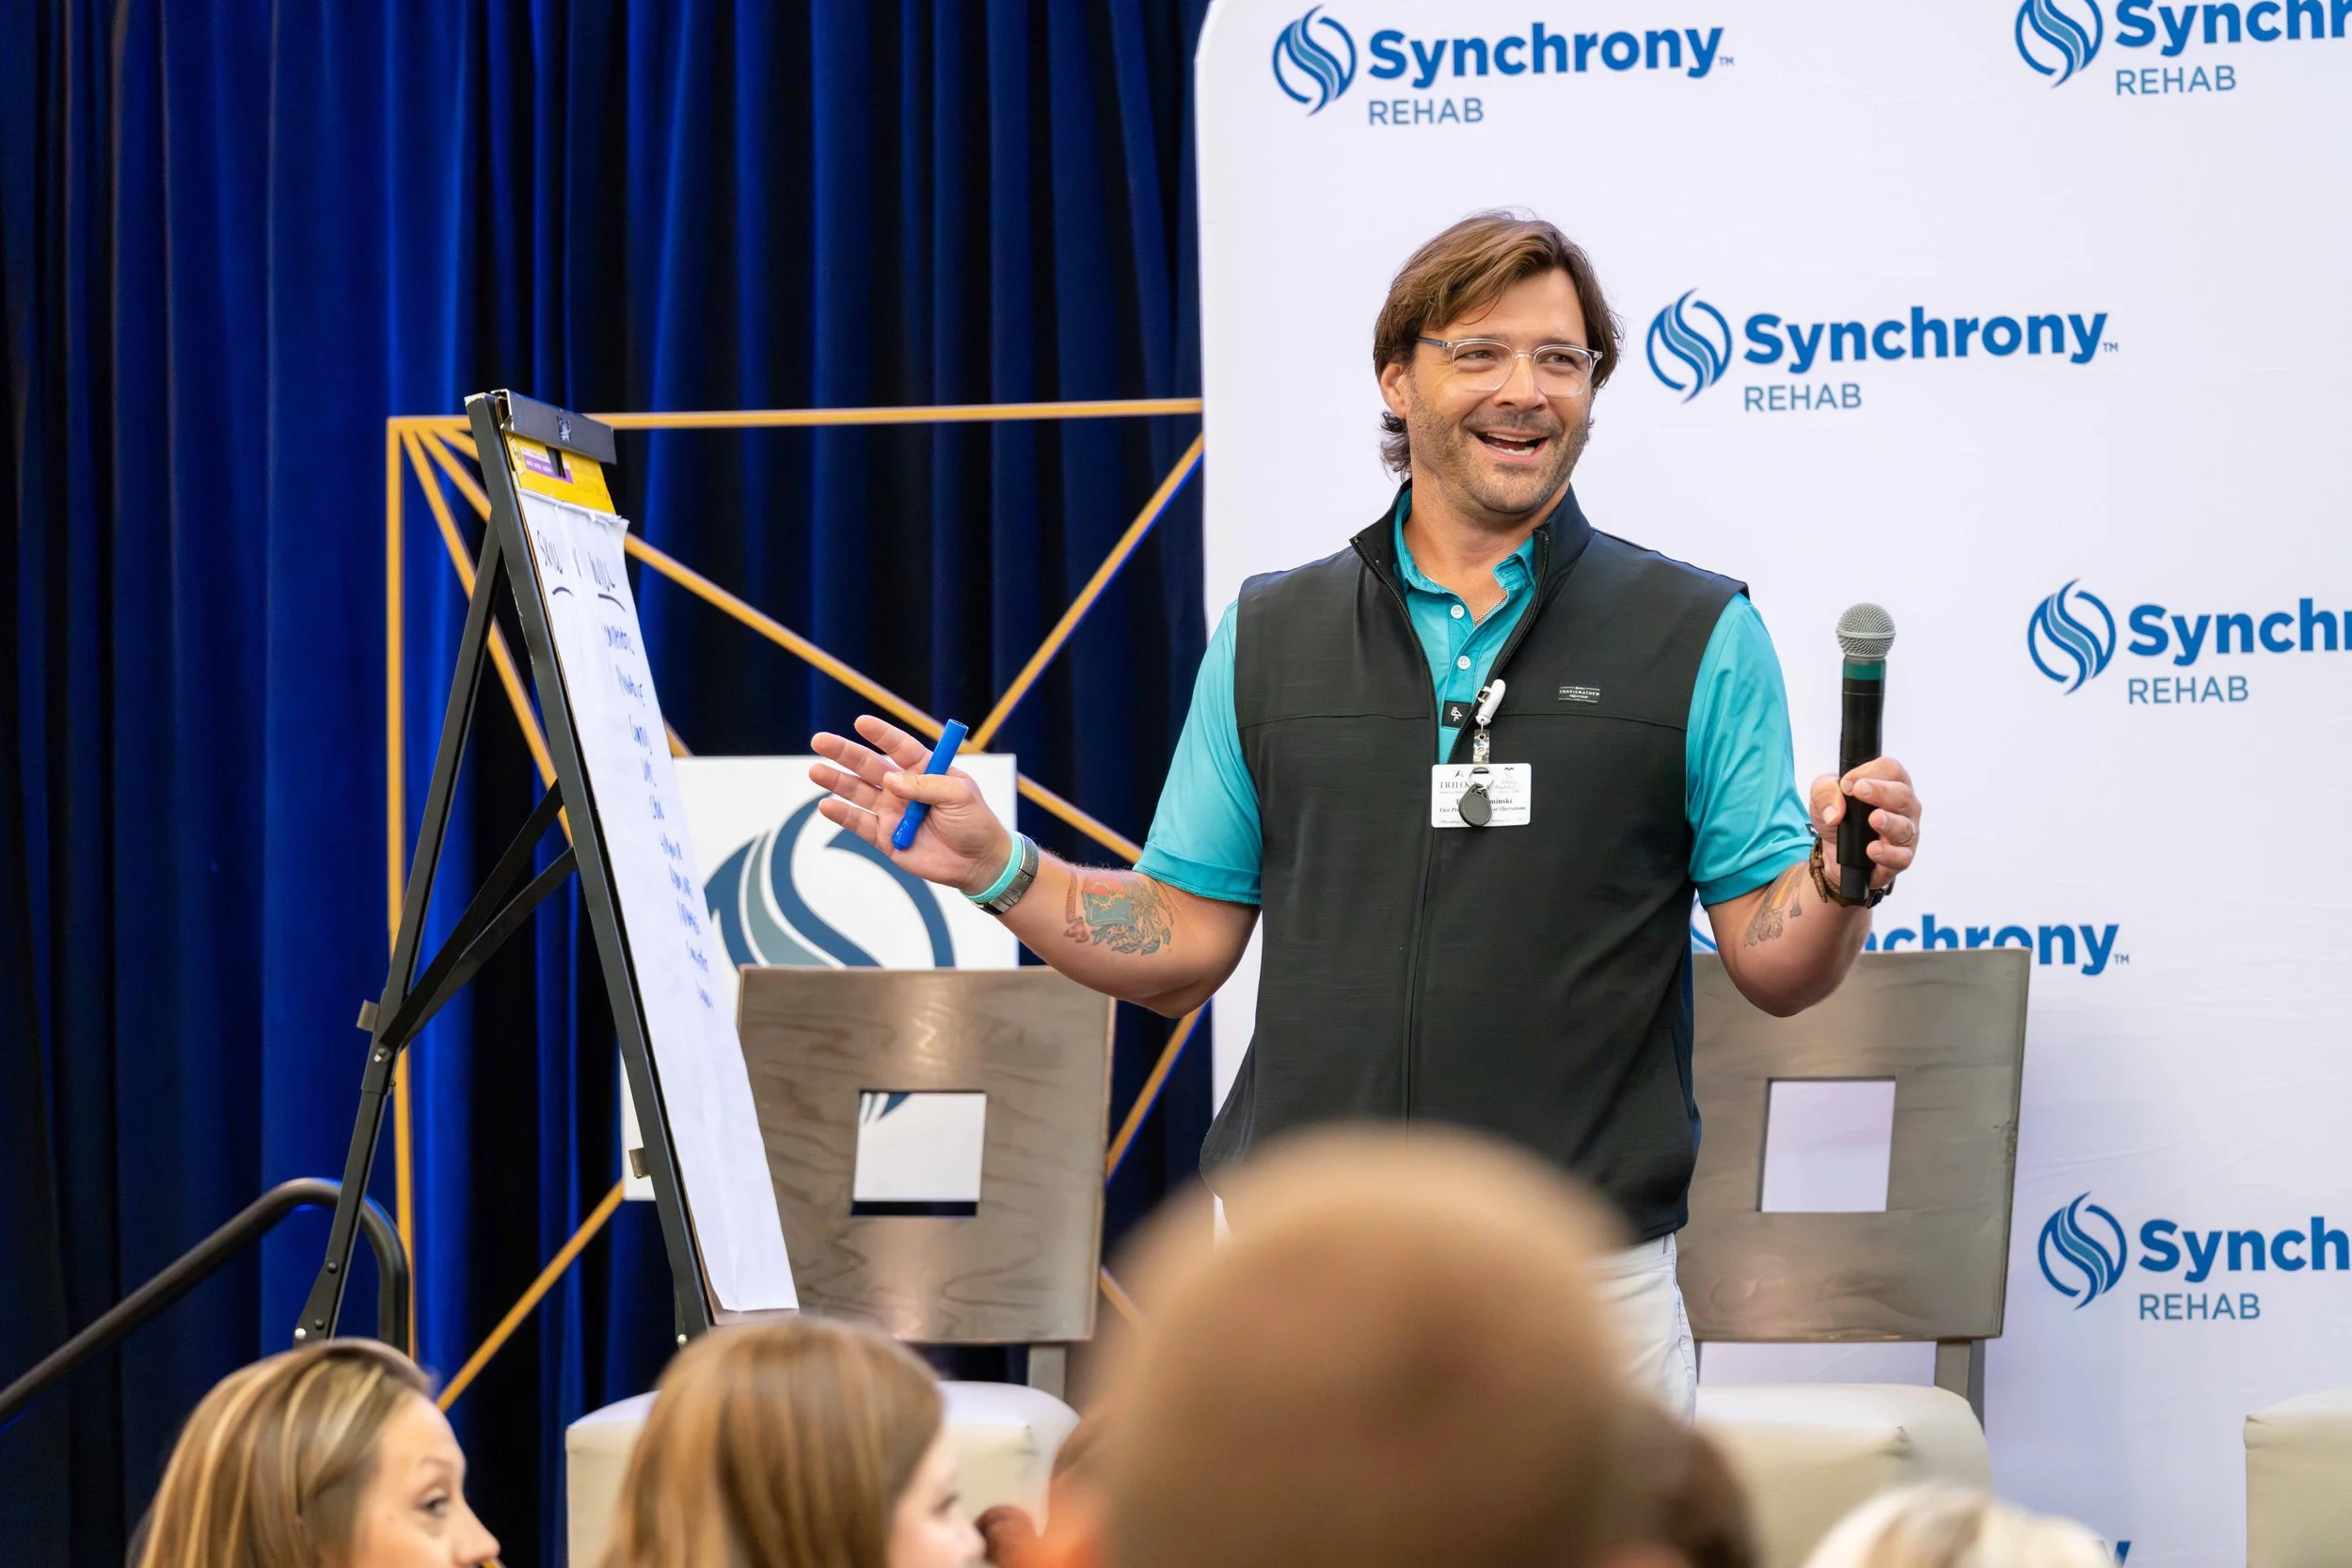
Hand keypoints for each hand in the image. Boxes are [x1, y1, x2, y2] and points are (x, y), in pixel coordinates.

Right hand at [809, 715, 1012, 894]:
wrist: (978, 864)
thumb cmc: (976, 823)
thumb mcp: (960, 796)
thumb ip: (927, 785)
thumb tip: (891, 780)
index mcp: (925, 770)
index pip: (899, 747)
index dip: (880, 735)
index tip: (861, 723)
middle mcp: (904, 788)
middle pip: (869, 766)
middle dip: (845, 753)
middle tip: (820, 741)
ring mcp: (892, 812)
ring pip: (858, 792)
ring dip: (836, 781)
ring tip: (815, 770)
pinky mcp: (885, 837)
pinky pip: (860, 823)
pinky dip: (843, 814)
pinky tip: (826, 805)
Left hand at [1808, 756, 1919, 891]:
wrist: (1832, 849)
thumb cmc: (1838, 815)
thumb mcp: (1821, 796)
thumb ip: (1825, 792)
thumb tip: (1835, 811)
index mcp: (1889, 783)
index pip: (1891, 769)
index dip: (1871, 771)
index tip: (1848, 783)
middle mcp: (1903, 806)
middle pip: (1903, 795)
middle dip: (1882, 792)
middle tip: (1861, 791)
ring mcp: (1905, 832)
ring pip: (1905, 827)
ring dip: (1889, 822)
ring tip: (1874, 819)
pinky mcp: (1901, 857)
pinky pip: (1901, 857)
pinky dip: (1888, 853)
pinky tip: (1873, 849)